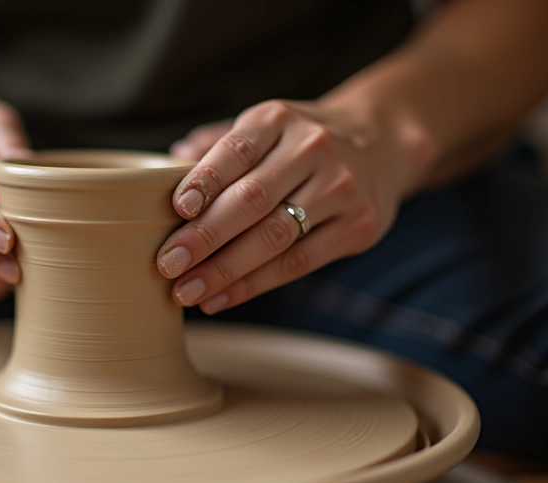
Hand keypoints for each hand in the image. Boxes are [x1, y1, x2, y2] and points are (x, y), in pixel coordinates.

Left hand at [158, 99, 428, 313]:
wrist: (381, 142)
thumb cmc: (299, 142)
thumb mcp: (263, 127)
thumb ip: (217, 145)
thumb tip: (169, 160)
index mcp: (278, 120)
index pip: (235, 151)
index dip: (204, 181)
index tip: (176, 210)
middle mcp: (312, 149)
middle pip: (251, 200)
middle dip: (204, 237)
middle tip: (167, 265)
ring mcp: (340, 188)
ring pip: (274, 237)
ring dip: (224, 270)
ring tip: (187, 291)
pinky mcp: (358, 226)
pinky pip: (297, 262)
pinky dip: (254, 284)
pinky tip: (221, 297)